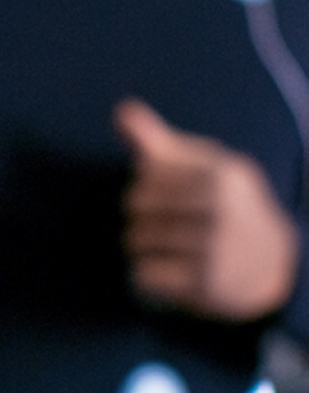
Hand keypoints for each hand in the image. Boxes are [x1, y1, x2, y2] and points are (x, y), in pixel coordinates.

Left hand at [114, 98, 298, 320]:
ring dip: (138, 245)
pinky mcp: (206, 282)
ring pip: (136, 239)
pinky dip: (144, 276)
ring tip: (158, 247)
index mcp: (220, 172)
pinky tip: (164, 272)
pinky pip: (144, 274)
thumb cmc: (221, 204)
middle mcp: (221, 207)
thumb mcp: (199, 166)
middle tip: (158, 223)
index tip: (165, 193)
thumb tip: (121, 110)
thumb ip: (156, 140)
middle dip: (138, 215)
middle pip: (135, 203)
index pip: (147, 170)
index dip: (147, 183)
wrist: (271, 263)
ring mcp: (215, 246)